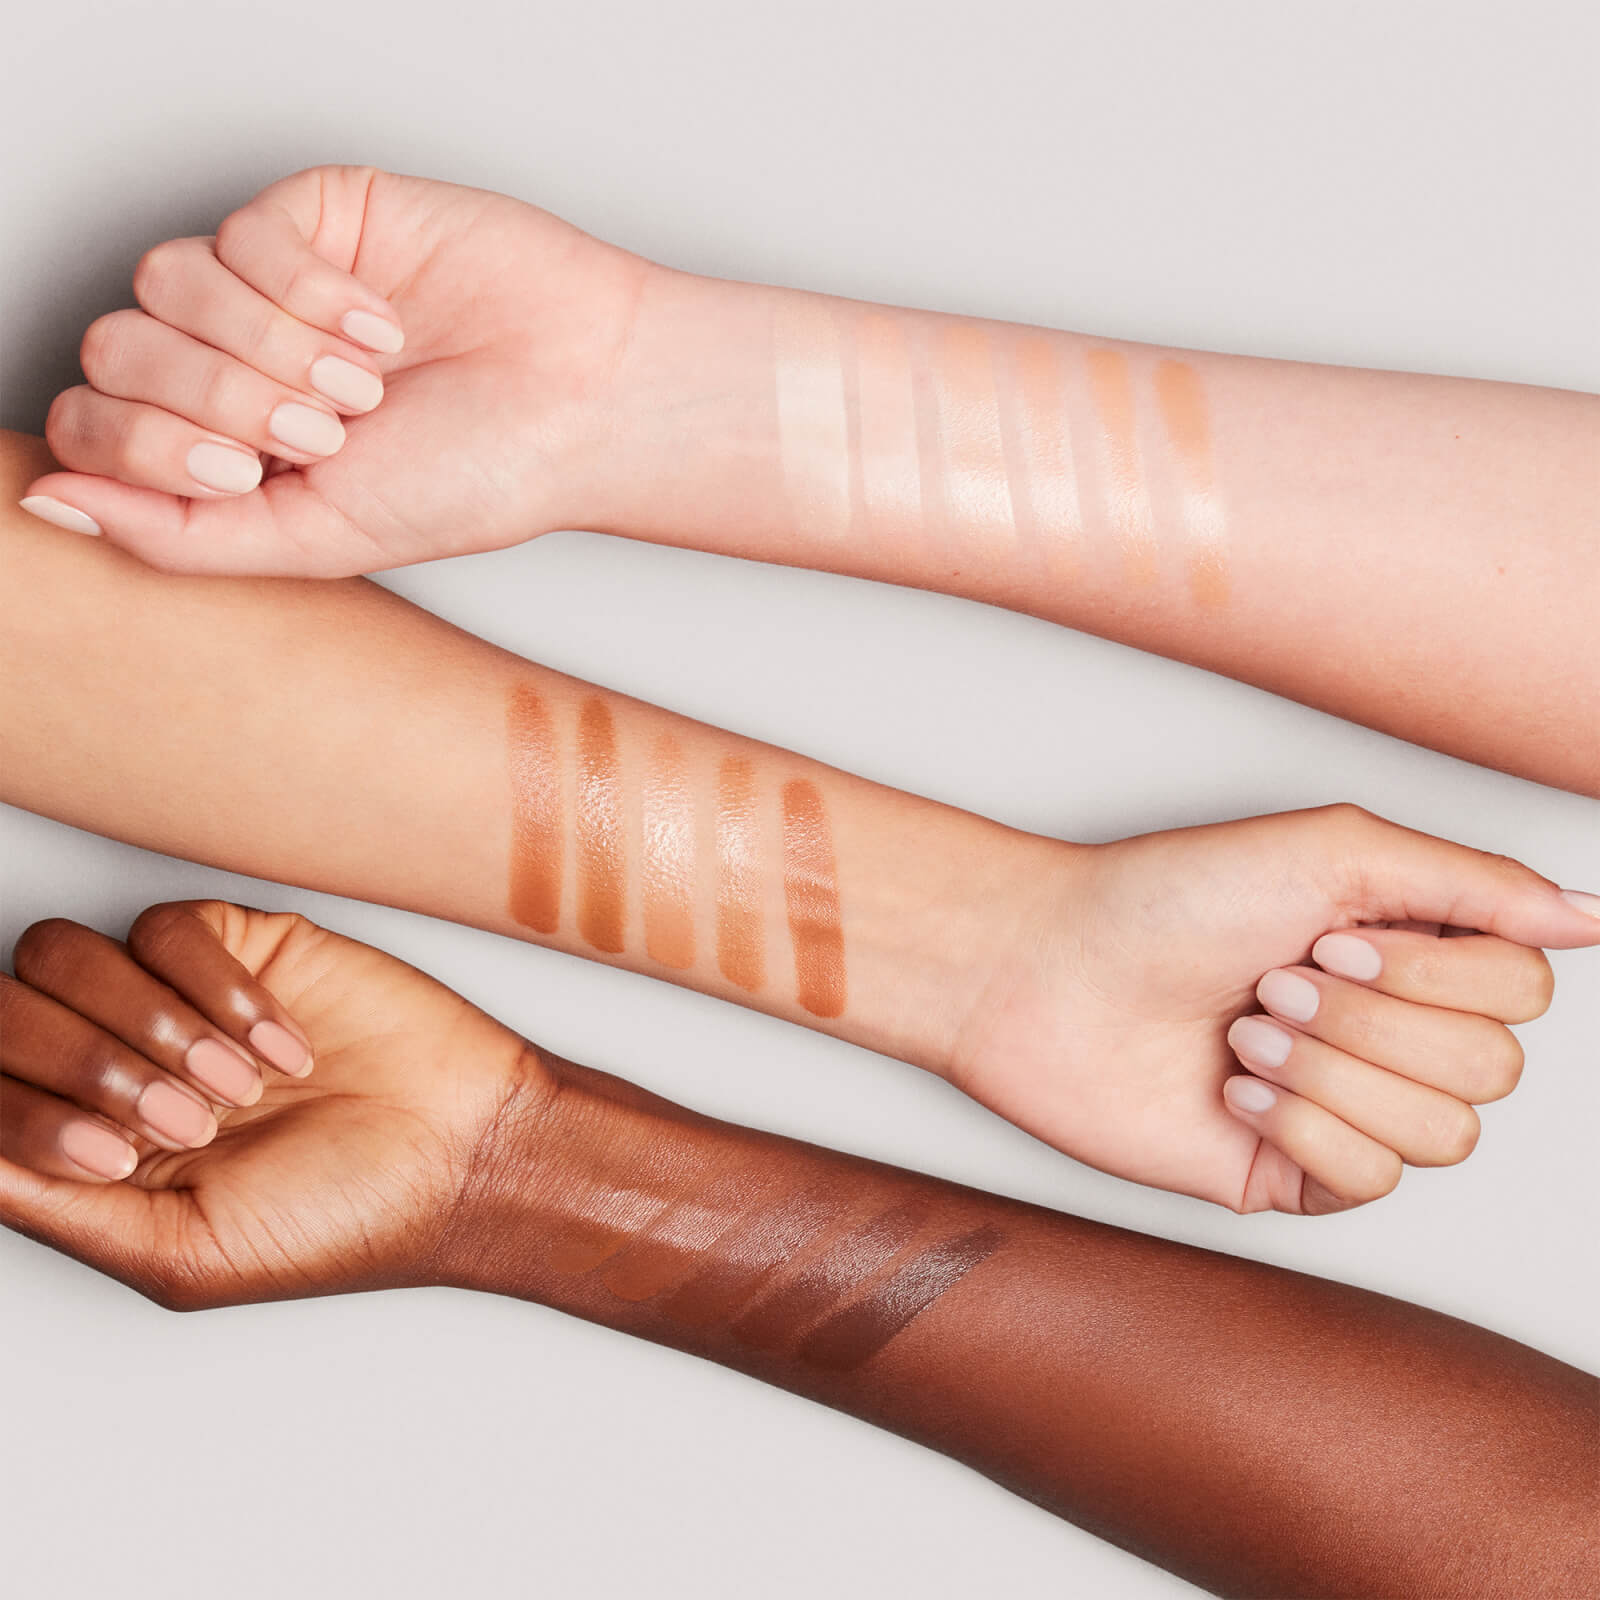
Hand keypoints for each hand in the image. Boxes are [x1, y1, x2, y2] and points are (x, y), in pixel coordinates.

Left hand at [0, 902, 542, 1304]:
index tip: (113, 1154)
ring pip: (68, 955)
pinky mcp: (242, 947)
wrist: (462, 1154)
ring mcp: (173, 998)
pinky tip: (281, 1048)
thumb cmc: (339, 1219)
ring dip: (149, 1027)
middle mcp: (114, 1061)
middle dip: (86, 1067)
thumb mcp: (179, 1252)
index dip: (23, 1110)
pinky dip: (220, 991)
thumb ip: (52, 1203)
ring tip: (236, 1089)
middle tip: (183, 1123)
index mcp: (84, 1141)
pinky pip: (173, 930)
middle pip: (7, 1008)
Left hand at [20, 167, 648, 573]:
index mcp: (224, 445)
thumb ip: (179, 536)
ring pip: (165, 281)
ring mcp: (267, 285)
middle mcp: (233, 361)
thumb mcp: (319, 539)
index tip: (249, 471)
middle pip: (120, 351)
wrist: (584, 403)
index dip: (149, 445)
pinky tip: (384, 326)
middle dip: (224, 402)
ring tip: (362, 382)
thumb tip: (49, 504)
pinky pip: (244, 233)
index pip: (93, 423)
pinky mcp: (312, 216)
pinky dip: (315, 293)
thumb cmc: (477, 476)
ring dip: (272, 348)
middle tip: (326, 431)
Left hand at [951, 804, 1598, 1213]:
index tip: (1333, 938)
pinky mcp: (1292, 1174)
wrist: (1044, 973)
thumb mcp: (1329, 852)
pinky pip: (1373, 1183)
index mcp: (1405, 951)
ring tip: (1245, 1033)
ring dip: (1333, 1075)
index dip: (1438, 975)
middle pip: (1492, 1069)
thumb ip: (1471, 883)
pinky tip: (1234, 1092)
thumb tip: (1592, 918)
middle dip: (1372, 1024)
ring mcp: (1342, 1108)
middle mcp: (1386, 1032)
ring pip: (1444, 1135)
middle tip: (1274, 984)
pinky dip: (1303, 1129)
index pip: (1525, 993)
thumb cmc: (1163, 899)